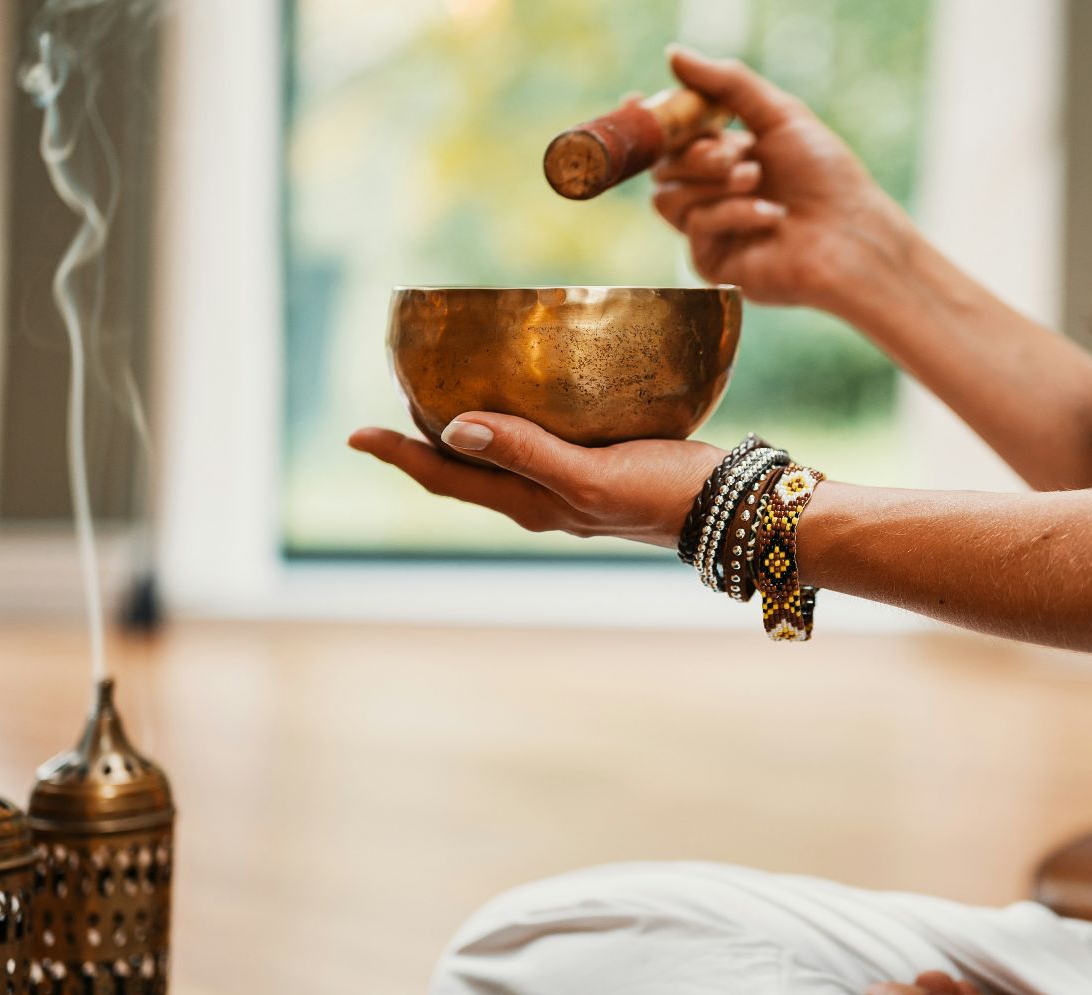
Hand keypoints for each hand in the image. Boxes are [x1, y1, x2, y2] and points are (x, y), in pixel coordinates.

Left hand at [347, 414, 722, 549]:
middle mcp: (542, 497)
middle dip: (423, 439)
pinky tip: (529, 389)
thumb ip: (527, 451)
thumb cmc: (666, 494)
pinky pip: (539, 439)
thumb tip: (454, 427)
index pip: (445, 478)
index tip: (356, 432)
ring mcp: (571, 484)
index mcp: (531, 503)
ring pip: (500, 455)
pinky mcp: (602, 464)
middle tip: (393, 396)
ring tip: (444, 389)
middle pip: (464, 469)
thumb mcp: (591, 476)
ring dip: (466, 428)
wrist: (736, 508)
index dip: (398, 454)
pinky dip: (516, 417)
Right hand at [651, 45, 916, 316]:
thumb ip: (727, 84)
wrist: (852, 235)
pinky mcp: (713, 262)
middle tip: (739, 153)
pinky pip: (694, 226)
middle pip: (663, 165)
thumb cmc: (826, 176)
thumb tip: (673, 54)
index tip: (639, 98)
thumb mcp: (779, 115)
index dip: (653, 120)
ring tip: (756, 180)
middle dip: (697, 153)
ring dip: (713, 182)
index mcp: (727, 156)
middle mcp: (714, 193)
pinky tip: (771, 216)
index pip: (673, 138)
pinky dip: (732, 213)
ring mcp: (711, 230)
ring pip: (668, 197)